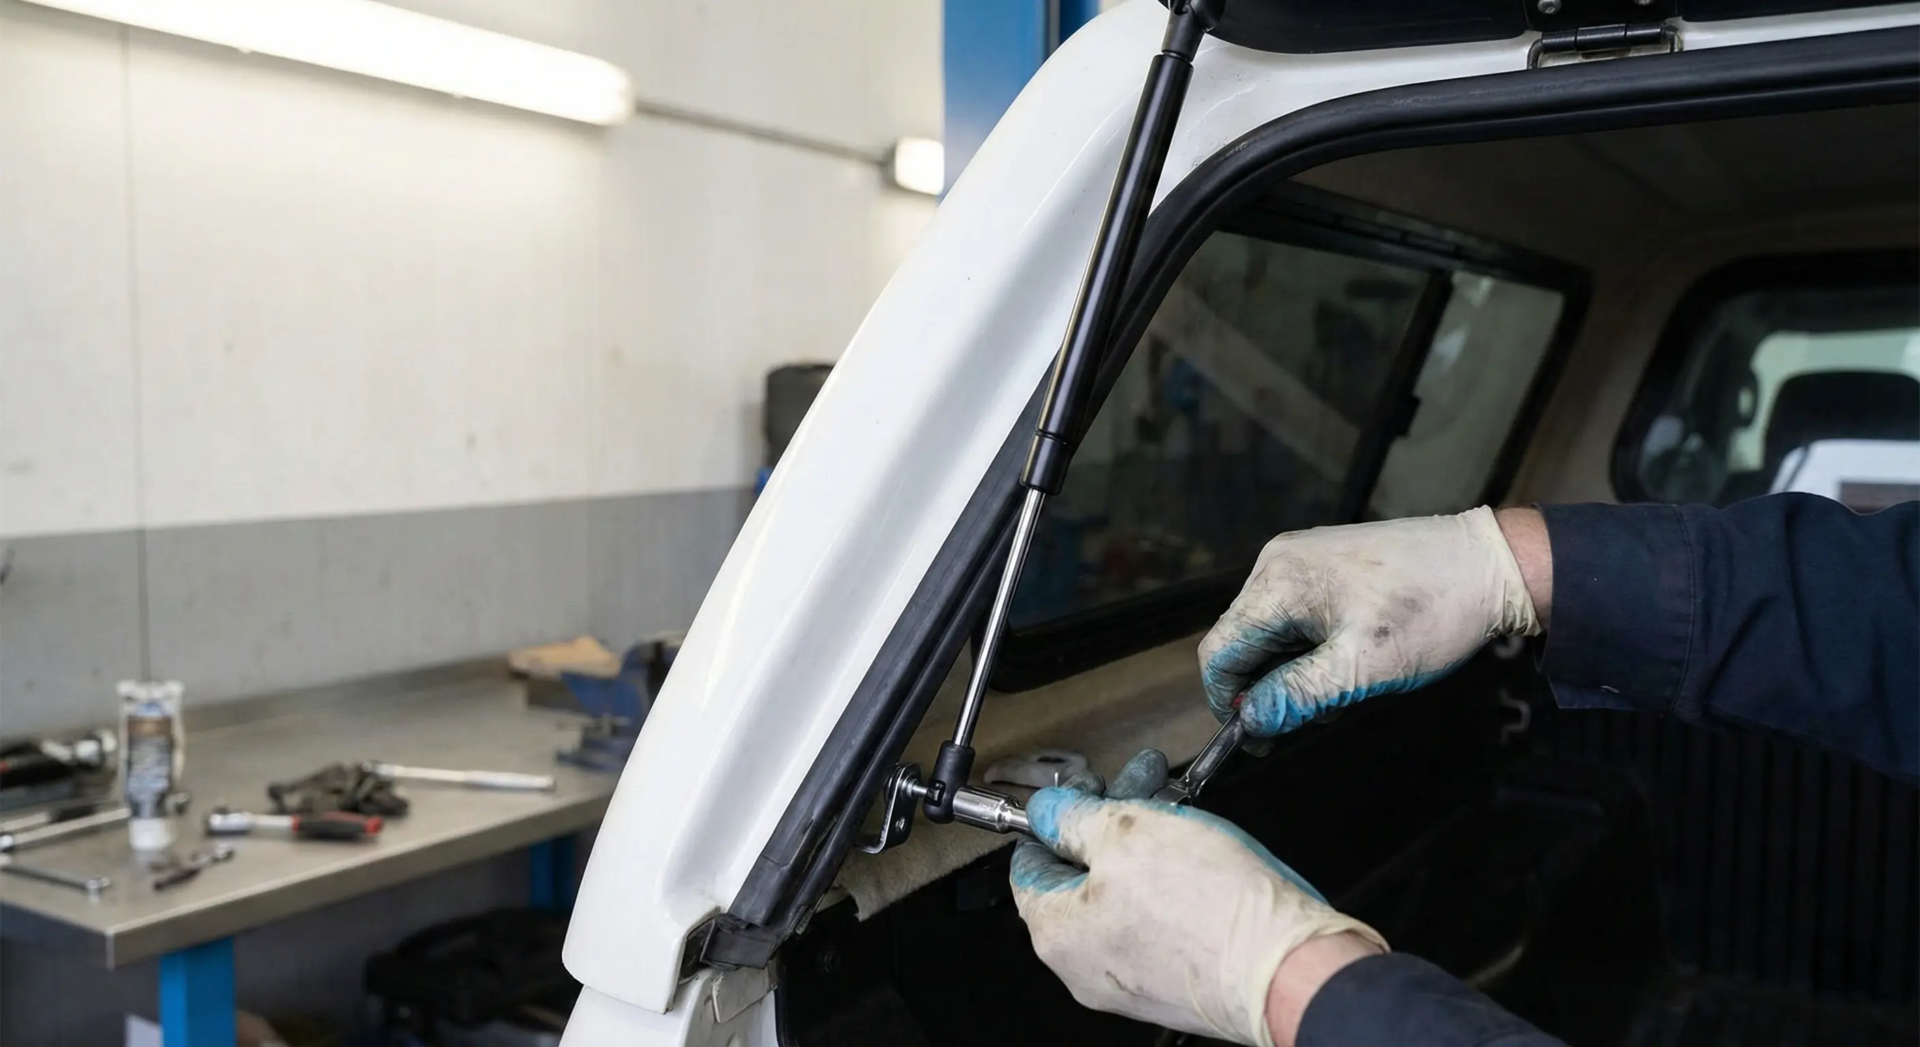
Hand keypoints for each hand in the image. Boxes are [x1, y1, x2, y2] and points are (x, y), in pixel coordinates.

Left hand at [1010, 750, 1386, 1045]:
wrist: (1289, 970)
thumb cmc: (1210, 910)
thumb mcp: (1127, 832)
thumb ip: (1075, 818)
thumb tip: (1048, 809)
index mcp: (1059, 934)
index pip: (1029, 866)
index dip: (1054, 818)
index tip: (1081, 791)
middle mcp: (1087, 966)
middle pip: (1081, 878)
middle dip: (1110, 820)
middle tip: (1139, 781)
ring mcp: (1133, 978)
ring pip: (1123, 894)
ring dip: (1144, 843)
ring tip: (1177, 804)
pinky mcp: (1176, 980)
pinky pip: (1158, 920)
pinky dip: (1170, 879)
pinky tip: (1196, 848)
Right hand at [1198, 507, 1543, 737]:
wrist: (1490, 563)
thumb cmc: (1431, 612)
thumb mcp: (1362, 669)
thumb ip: (1296, 696)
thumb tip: (1249, 722)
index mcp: (1278, 582)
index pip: (1220, 651)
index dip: (1229, 701)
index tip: (1258, 738)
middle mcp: (1277, 562)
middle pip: (1242, 640)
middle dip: (1268, 687)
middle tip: (1316, 715)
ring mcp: (1299, 557)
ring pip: (1269, 630)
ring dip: (1291, 670)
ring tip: (1342, 687)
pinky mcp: (1322, 561)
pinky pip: (1294, 613)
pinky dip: (1309, 646)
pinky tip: (1348, 658)